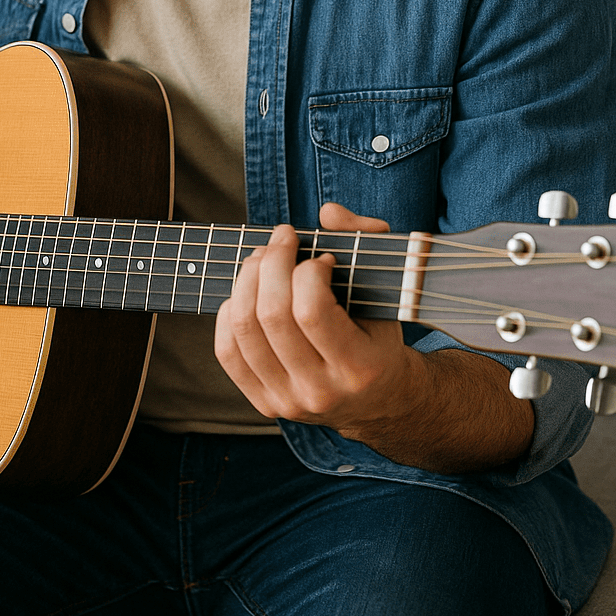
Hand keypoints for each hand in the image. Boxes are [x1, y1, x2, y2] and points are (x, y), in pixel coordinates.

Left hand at [214, 202, 406, 431]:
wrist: (377, 401)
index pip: (312, 311)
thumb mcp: (389, 292)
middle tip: (283, 239)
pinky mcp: (264, 403)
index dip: (308, 271)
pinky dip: (230, 311)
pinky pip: (227, 351)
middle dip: (272, 262)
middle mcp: (321, 392)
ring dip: (247, 279)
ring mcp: (288, 401)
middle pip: (272, 316)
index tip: (322, 258)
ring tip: (263, 258)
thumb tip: (328, 212)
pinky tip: (247, 291)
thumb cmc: (379, 337)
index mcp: (360, 368)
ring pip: (245, 329)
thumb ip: (367, 241)